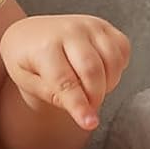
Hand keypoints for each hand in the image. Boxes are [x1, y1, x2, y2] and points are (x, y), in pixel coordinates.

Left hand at [0, 14, 130, 130]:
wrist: (28, 35)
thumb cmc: (27, 61)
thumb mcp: (26, 82)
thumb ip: (52, 95)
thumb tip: (81, 109)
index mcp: (44, 46)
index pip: (65, 81)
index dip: (79, 105)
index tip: (90, 123)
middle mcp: (69, 30)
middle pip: (93, 71)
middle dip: (94, 97)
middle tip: (88, 108)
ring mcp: (89, 25)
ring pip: (112, 60)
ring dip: (108, 84)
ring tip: (90, 89)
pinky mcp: (104, 25)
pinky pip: (122, 49)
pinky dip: (117, 67)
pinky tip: (101, 73)